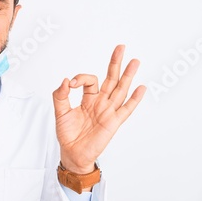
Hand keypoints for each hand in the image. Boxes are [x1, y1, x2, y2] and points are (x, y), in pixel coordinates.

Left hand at [53, 45, 145, 174]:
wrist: (72, 153)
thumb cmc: (67, 134)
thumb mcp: (60, 112)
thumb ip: (60, 95)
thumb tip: (66, 80)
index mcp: (89, 99)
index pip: (90, 81)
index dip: (80, 78)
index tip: (71, 84)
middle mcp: (101, 103)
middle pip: (111, 79)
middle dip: (116, 63)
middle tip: (121, 47)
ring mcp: (108, 111)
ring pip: (120, 90)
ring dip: (128, 76)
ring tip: (135, 61)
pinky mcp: (113, 122)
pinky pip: (126, 109)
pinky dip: (134, 99)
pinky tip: (141, 88)